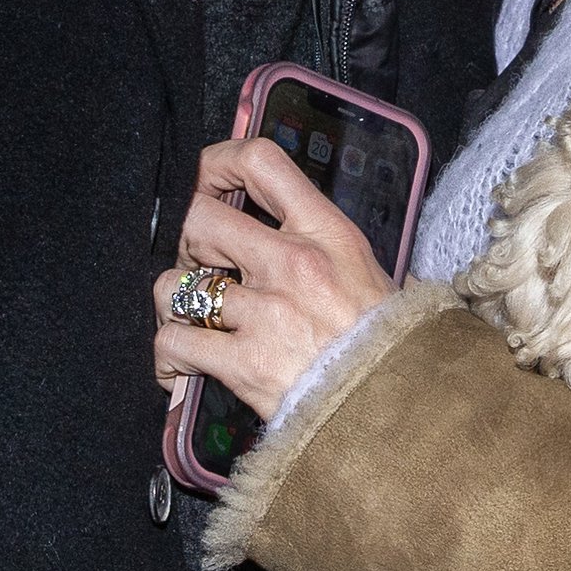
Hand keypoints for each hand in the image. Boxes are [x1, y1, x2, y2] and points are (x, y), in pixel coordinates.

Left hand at [153, 138, 398, 423]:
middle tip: (199, 264)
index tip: (209, 180)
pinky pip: (173, 344)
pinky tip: (181, 369)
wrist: (402, 408)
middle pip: (199, 220)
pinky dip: (168, 359)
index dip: (219, 163)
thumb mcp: (371, 271)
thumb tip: (288, 224)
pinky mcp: (243, 364)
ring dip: (174, 301)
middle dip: (188, 242)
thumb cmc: (390, 342)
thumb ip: (325, 243)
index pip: (260, 162)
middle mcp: (290, 263)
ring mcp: (264, 314)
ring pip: (175, 284)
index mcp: (326, 232)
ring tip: (191, 318)